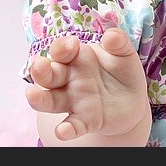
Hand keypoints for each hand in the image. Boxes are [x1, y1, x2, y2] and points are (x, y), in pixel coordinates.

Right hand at [25, 28, 151, 140]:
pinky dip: (66, 129)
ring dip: (40, 98)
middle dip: (41, 70)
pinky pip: (72, 126)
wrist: (132, 101)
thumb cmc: (122, 72)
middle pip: (48, 74)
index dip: (62, 47)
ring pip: (50, 100)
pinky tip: (64, 131)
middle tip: (39, 65)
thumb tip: (111, 35)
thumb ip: (118, 43)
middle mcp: (69, 79)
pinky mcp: (84, 121)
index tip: (71, 45)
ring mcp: (74, 101)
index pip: (61, 50)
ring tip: (32, 95)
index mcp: (77, 57)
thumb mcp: (124, 54)